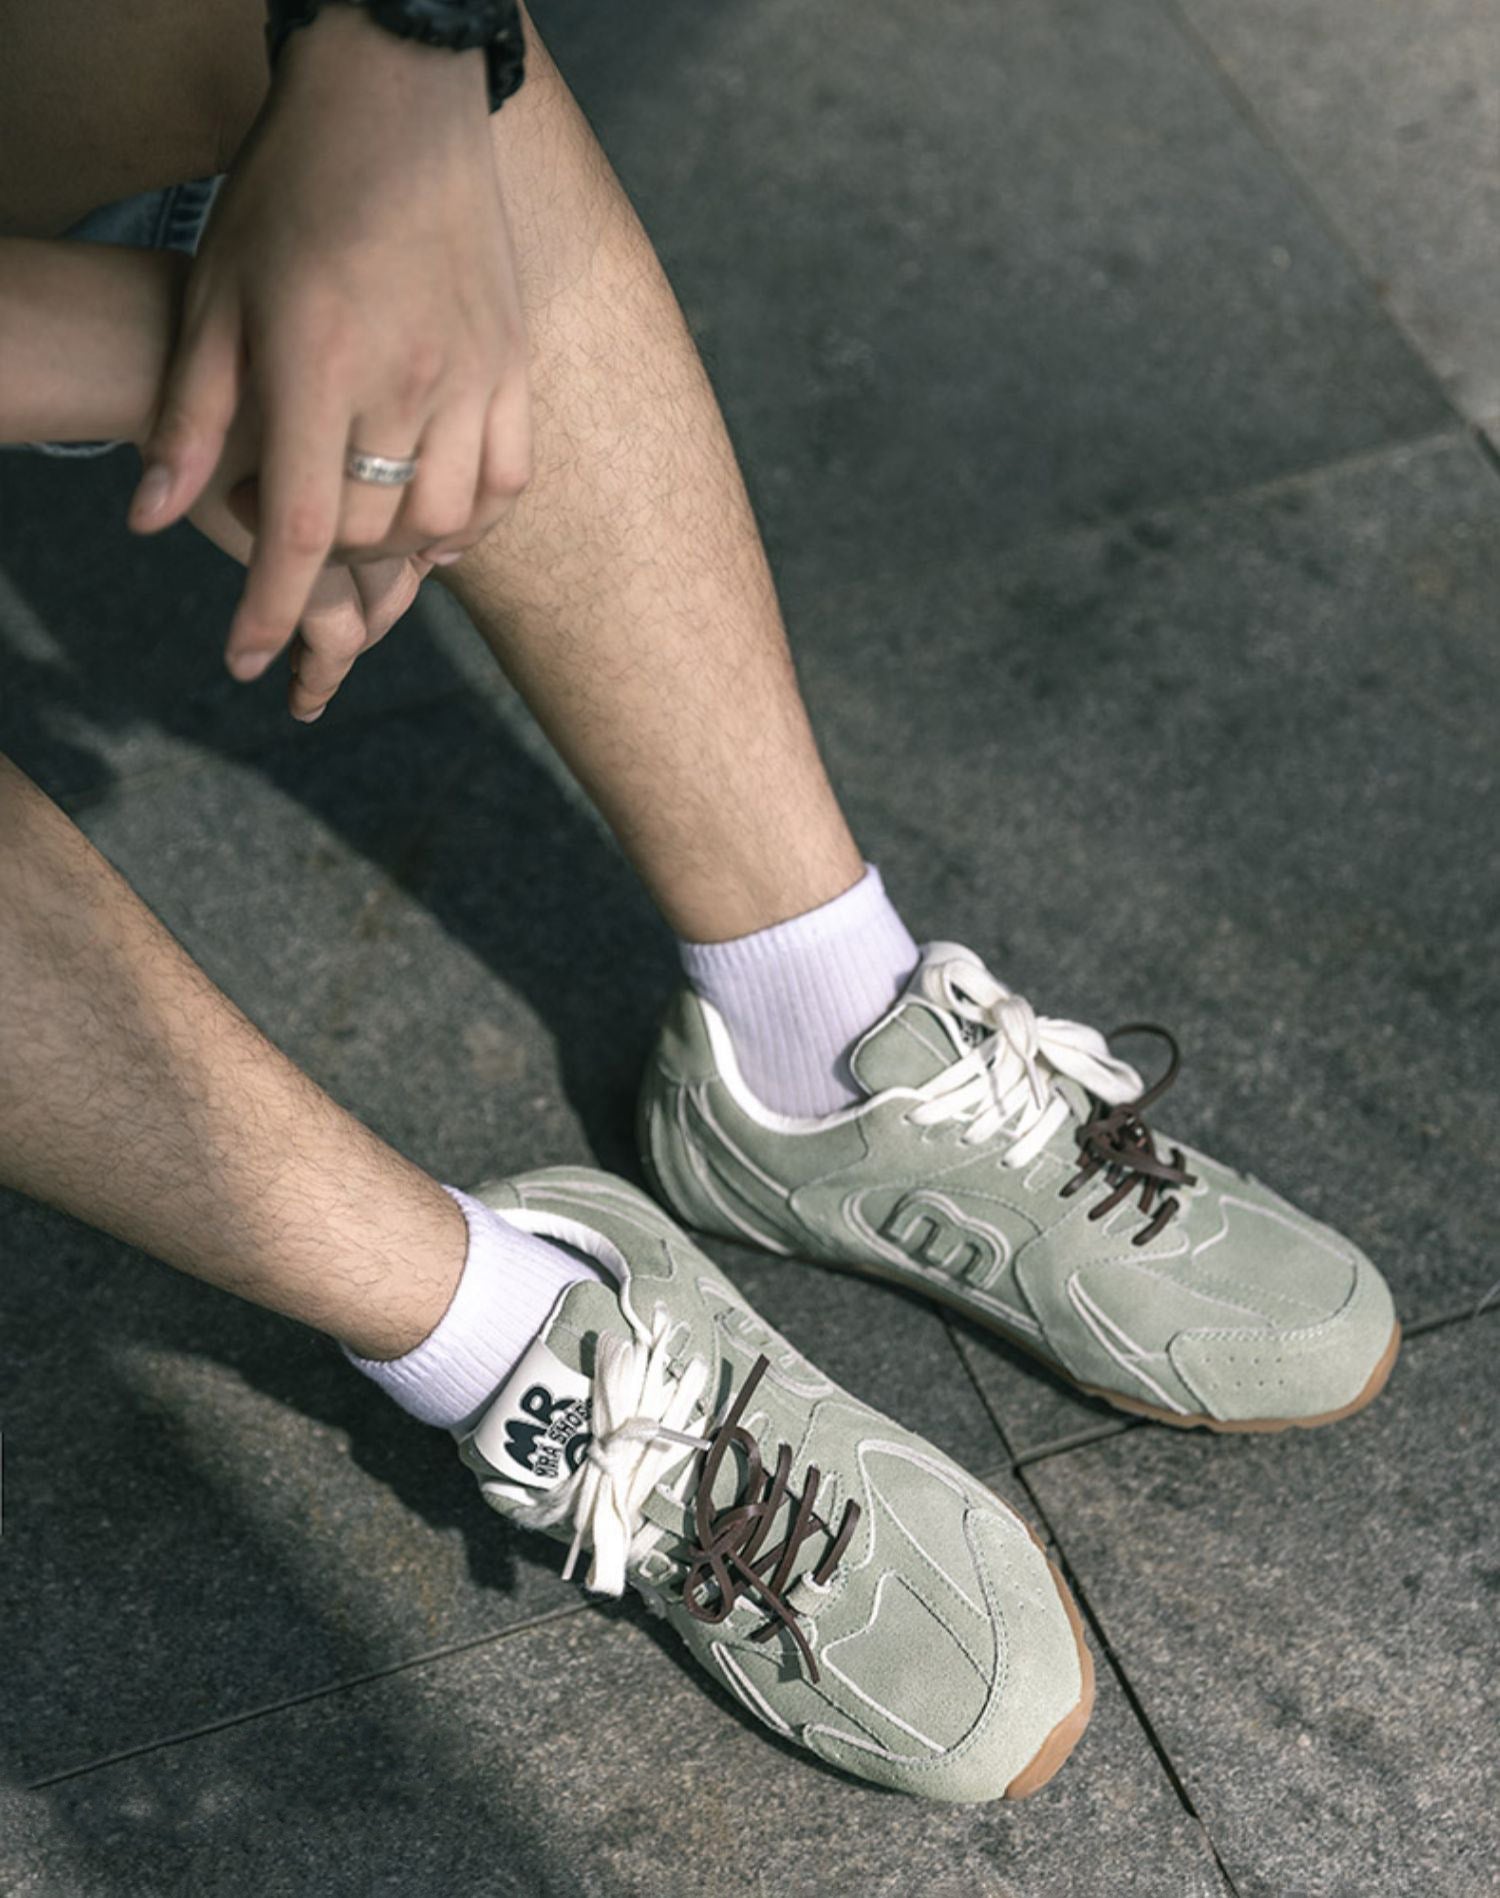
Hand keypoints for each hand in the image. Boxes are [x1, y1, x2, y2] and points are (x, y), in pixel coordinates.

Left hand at [128, 2, 529, 684]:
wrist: (397, 103)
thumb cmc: (291, 193)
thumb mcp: (216, 294)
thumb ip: (192, 415)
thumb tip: (152, 517)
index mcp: (318, 363)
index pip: (303, 528)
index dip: (269, 607)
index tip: (244, 660)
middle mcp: (406, 381)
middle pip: (372, 532)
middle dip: (319, 555)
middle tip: (282, 510)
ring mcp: (473, 376)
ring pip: (446, 522)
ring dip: (398, 549)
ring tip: (362, 522)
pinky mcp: (514, 366)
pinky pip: (508, 482)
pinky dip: (474, 521)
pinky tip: (441, 517)